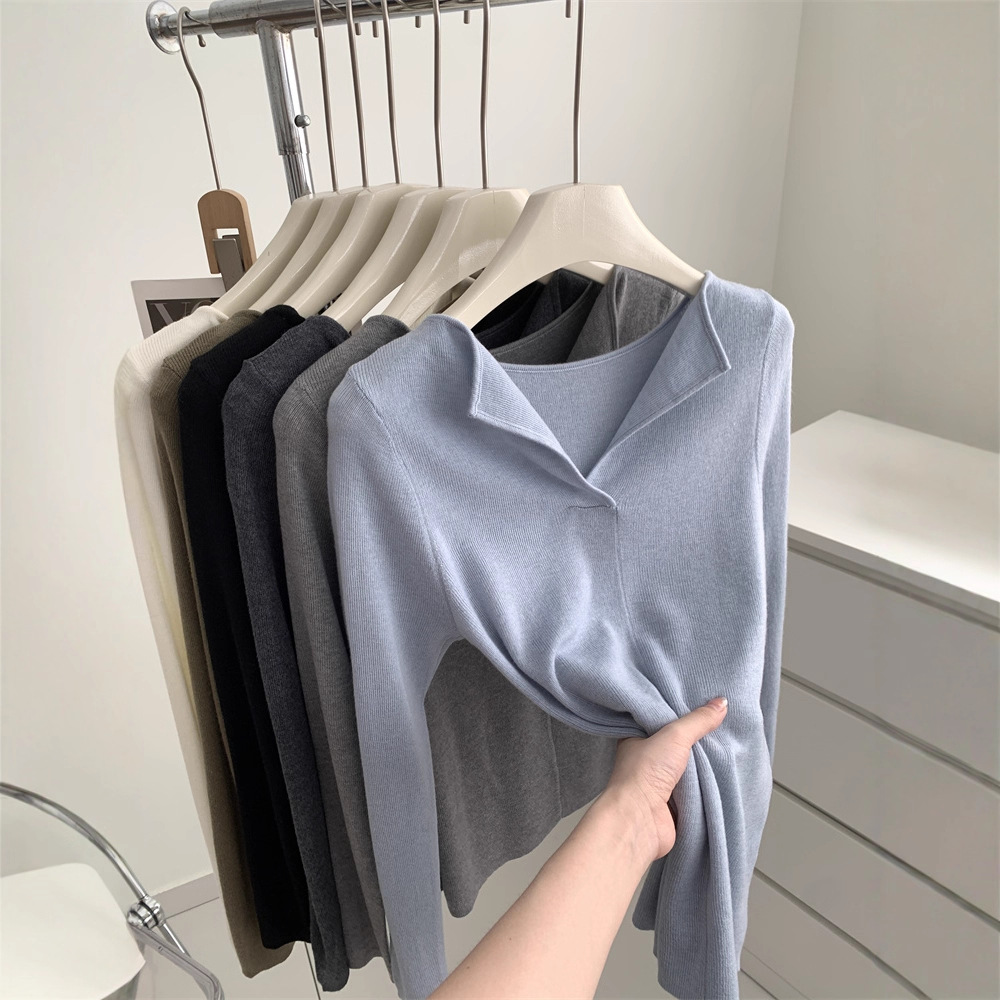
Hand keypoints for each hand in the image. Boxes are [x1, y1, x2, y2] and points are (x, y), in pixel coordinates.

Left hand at [594, 698, 728, 866]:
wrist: (641, 818)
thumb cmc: (645, 773)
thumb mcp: (674, 736)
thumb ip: (698, 720)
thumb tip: (721, 702)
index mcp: (636, 738)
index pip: (659, 719)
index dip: (678, 712)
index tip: (700, 701)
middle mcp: (645, 760)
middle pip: (676, 745)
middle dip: (695, 739)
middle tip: (720, 723)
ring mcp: (658, 782)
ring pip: (686, 768)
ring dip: (702, 764)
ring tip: (726, 746)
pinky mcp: (671, 804)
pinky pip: (693, 790)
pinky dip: (706, 786)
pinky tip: (721, 775)